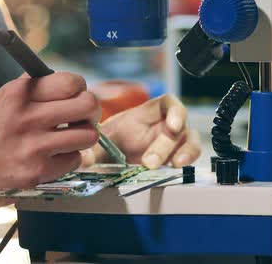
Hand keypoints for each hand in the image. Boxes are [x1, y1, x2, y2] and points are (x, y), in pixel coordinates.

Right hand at [0, 72, 100, 188]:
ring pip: (89, 135)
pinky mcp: (38, 172)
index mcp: (17, 94)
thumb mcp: (3, 101)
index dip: (81, 89)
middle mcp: (25, 117)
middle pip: (87, 105)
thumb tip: (73, 83)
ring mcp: (33, 146)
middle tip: (82, 118)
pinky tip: (53, 158)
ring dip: (84, 137)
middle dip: (91, 112)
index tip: (76, 97)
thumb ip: (35, 88)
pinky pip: (76, 160)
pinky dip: (69, 160)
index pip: (71, 82)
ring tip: (71, 138)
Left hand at [83, 95, 200, 168]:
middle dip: (165, 145)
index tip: (172, 126)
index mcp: (147, 113)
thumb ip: (93, 150)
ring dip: (186, 151)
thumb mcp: (101, 144)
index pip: (168, 103)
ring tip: (175, 165)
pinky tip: (176, 168)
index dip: (175, 111)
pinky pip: (188, 156)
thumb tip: (82, 160)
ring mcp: (173, 140)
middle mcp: (164, 124)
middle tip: (149, 162)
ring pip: (190, 140)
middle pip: (177, 126)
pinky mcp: (176, 155)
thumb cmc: (112, 143)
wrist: (114, 156)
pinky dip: (187, 160)